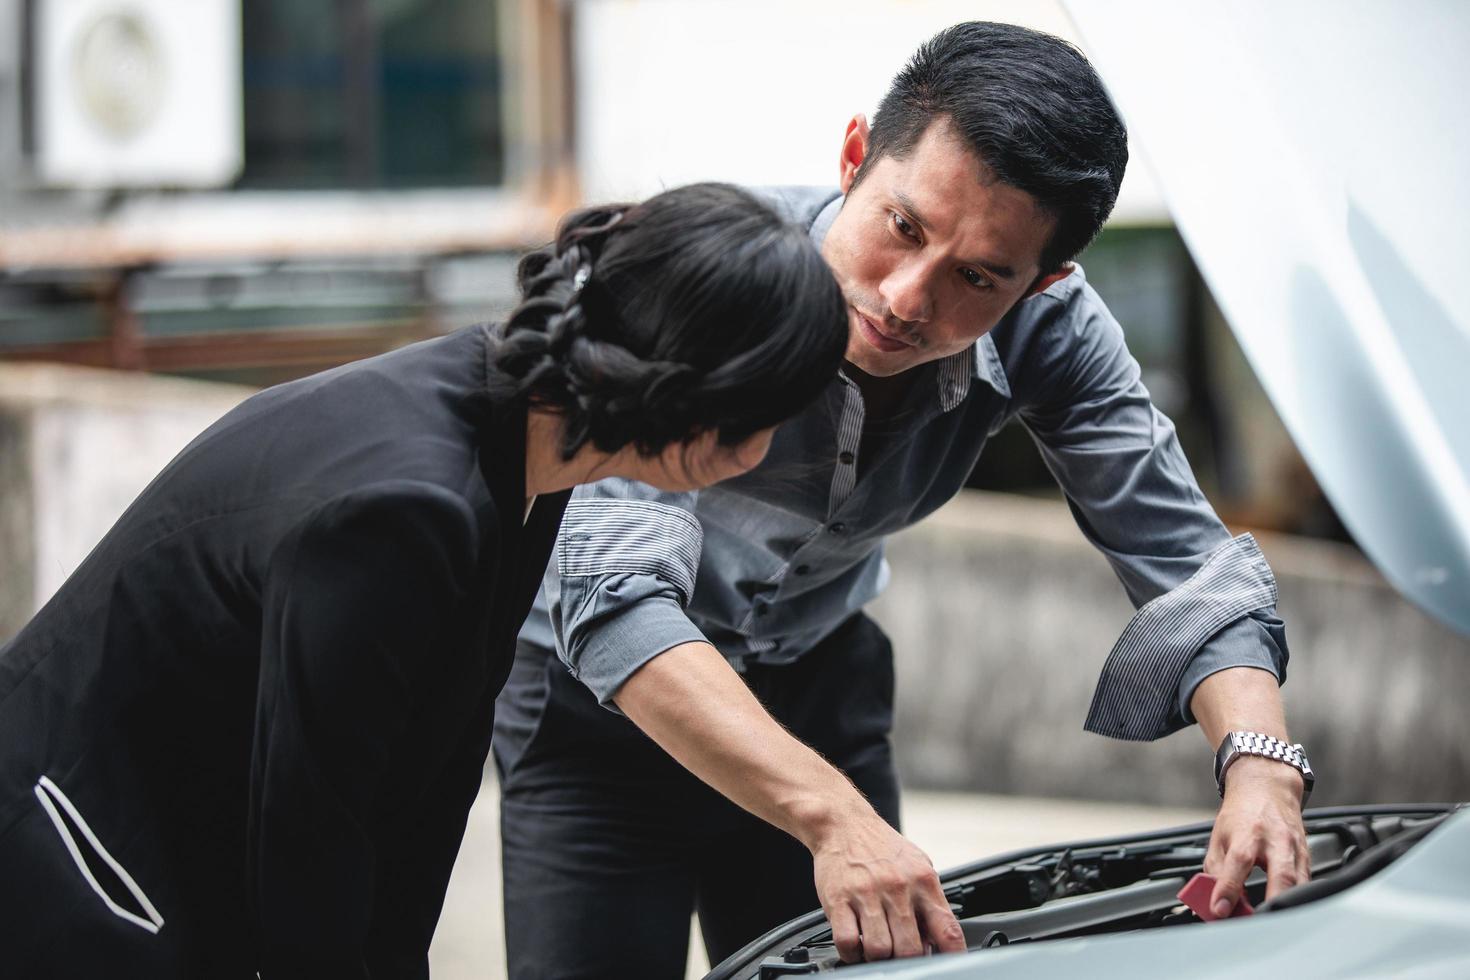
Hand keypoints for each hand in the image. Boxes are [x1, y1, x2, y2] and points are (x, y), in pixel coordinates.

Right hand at [809, 809, 965, 962]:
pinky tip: (855, 946)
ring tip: (876, 948)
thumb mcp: (917, 866)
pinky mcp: (838, 899)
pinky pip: (847, 942)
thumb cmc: (881, 848)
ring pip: (879, 950)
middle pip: (910, 949)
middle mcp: (898, 888)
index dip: (953, 956)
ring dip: (878, 957)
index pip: (948, 930)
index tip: (949, 966)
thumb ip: (929, 901)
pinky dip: (851, 953)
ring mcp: (867, 894)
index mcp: (923, 881)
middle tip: (901, 954)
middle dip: (907, 960)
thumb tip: (936, 941)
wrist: (844, 823)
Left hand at [1203, 756, 1309, 916]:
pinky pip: (1306, 884)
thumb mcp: (1219, 836)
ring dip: (1286, 906)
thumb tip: (1212, 899)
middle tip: (1257, 924)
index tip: (1219, 910)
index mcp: (1248, 833)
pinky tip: (1283, 908)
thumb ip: (1215, 868)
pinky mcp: (1308, 858)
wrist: (1267, 788)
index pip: (1238, 863)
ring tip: (1268, 921)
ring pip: (1300, 885)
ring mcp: (1296, 850)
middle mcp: (1276, 841)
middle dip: (1272, 903)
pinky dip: (1296, 900)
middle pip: (1282, 876)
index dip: (1228, 889)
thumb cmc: (1241, 813)